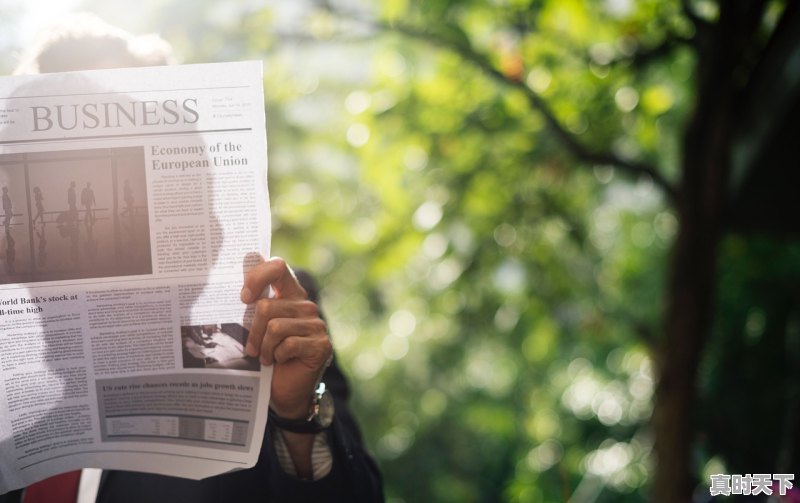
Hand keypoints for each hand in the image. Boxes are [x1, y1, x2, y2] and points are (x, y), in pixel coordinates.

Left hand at [240, 257, 331, 419]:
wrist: (284, 390)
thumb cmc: (267, 356)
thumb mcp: (257, 328)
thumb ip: (253, 305)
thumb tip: (238, 289)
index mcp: (290, 293)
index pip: (278, 267)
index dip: (257, 276)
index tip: (243, 298)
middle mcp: (305, 305)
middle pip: (267, 306)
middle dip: (252, 331)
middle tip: (250, 348)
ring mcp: (316, 324)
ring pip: (275, 327)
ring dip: (263, 347)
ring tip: (265, 357)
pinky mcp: (321, 344)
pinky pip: (288, 344)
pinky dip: (278, 356)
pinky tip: (280, 361)